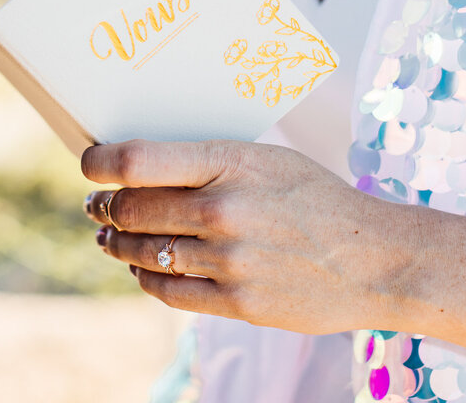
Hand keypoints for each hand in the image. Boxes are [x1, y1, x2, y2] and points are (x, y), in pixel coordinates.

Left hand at [81, 139, 411, 333]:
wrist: (376, 259)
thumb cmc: (318, 199)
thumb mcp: (268, 160)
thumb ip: (210, 164)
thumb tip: (144, 168)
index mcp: (232, 163)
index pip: (139, 160)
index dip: (100, 163)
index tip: (89, 165)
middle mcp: (224, 211)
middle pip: (132, 209)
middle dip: (104, 206)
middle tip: (97, 204)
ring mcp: (229, 261)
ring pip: (144, 252)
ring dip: (117, 243)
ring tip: (110, 235)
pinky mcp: (237, 303)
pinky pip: (168, 291)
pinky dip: (145, 276)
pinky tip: (141, 267)